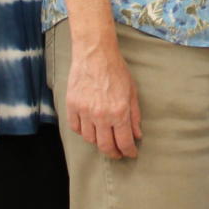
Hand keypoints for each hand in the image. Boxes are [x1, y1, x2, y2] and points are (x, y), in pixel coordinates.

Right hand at [66, 43, 142, 158]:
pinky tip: (90, 129)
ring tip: (104, 139)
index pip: (124, 142)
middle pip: (106, 146)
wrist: (95, 54)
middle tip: (118, 153)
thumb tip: (137, 135)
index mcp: (119, 112)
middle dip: (114, 153)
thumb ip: (135, 116)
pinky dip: (83, 132)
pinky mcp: (72, 106)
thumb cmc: (116, 70)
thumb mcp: (132, 92)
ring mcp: (84, 111)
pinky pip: (76, 128)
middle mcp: (101, 115)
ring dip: (98, 142)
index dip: (129, 151)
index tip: (131, 153)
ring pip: (90, 139)